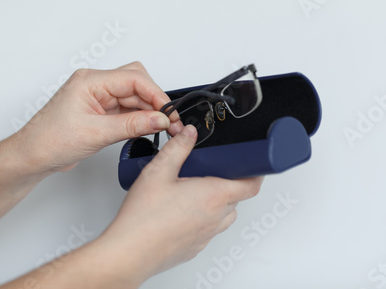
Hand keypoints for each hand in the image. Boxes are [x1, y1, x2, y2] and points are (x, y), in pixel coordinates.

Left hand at [10, 62, 183, 174]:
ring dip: (150, 111)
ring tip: (163, 128)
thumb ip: (132, 125)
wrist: (32, 157)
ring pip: (135, 96)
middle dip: (156, 100)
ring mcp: (99, 97)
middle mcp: (96, 85)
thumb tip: (159, 119)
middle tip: (169, 121)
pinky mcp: (102, 110)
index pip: (133, 79)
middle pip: (137, 83)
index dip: (156, 95)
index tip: (168, 113)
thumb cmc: (49, 141)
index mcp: (90, 81)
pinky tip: (149, 128)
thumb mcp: (96, 134)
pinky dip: (141, 118)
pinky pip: (128, 108)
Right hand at [98, 125, 263, 286]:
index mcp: (214, 196)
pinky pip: (210, 229)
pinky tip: (182, 210)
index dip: (256, 172)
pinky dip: (205, 218)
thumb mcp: (159, 171)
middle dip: (230, 182)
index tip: (252, 164)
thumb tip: (189, 134)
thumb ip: (178, 148)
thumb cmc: (144, 218)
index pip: (251, 185)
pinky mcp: (196, 247)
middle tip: (211, 171)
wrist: (130, 252)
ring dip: (218, 201)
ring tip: (195, 190)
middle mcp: (215, 217)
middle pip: (237, 198)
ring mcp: (207, 235)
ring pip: (224, 215)